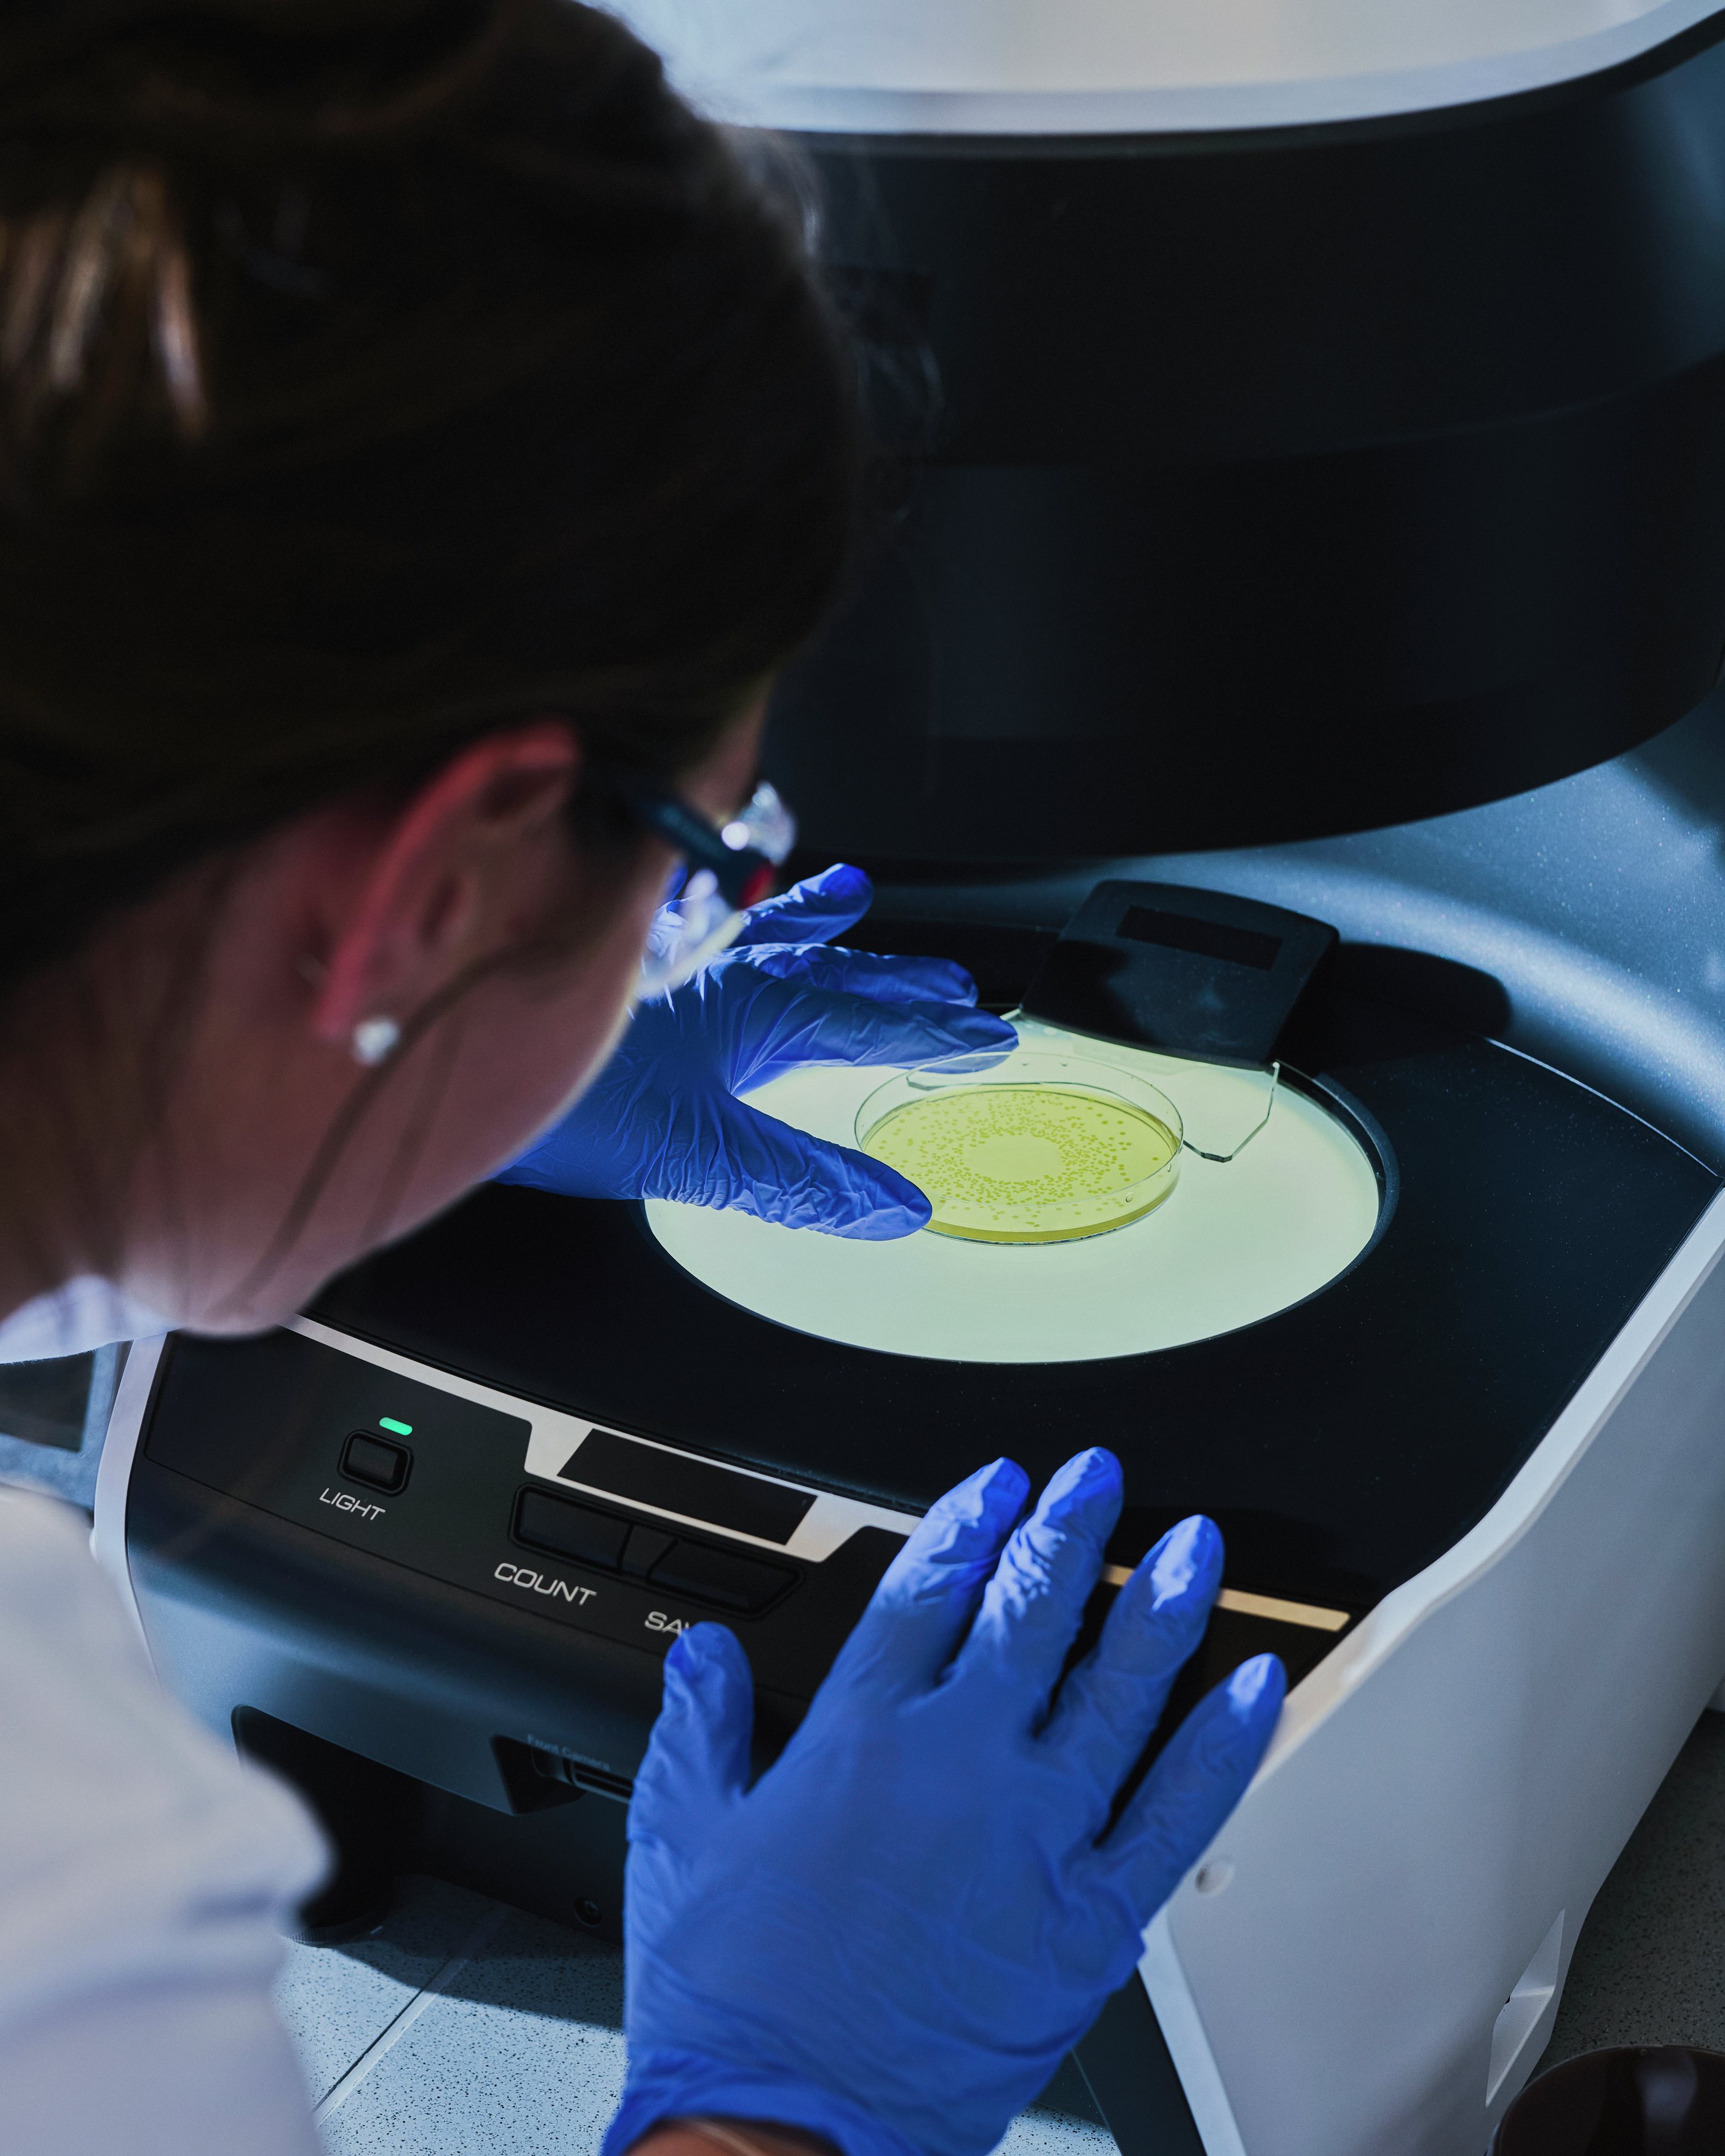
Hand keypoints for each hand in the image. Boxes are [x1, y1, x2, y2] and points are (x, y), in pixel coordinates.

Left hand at [495, 864, 1014, 1237]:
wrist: (453, 1043)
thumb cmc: (564, 1091)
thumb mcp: (703, 1153)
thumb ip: (801, 1180)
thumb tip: (892, 1207)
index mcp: (751, 1009)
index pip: (866, 1019)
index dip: (929, 1029)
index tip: (982, 1032)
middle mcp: (712, 968)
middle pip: (827, 968)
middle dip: (893, 978)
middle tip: (949, 981)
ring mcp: (659, 956)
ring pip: (759, 927)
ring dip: (809, 919)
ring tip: (848, 895)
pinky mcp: (607, 960)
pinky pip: (687, 917)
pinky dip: (715, 908)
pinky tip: (702, 901)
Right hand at [605, 1449, 1284, 2155]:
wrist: (786, 2129)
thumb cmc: (736, 1998)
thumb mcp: (682, 1839)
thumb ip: (700, 1729)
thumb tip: (707, 1654)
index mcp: (860, 1739)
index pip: (926, 1593)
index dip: (968, 1524)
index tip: (998, 1483)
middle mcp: (958, 1767)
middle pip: (1029, 1614)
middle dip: (1068, 1530)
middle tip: (1098, 1479)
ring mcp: (1033, 1838)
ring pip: (1118, 1691)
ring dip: (1159, 1606)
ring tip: (1191, 1546)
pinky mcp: (1089, 1921)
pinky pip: (1177, 1814)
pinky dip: (1224, 1746)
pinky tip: (1254, 1687)